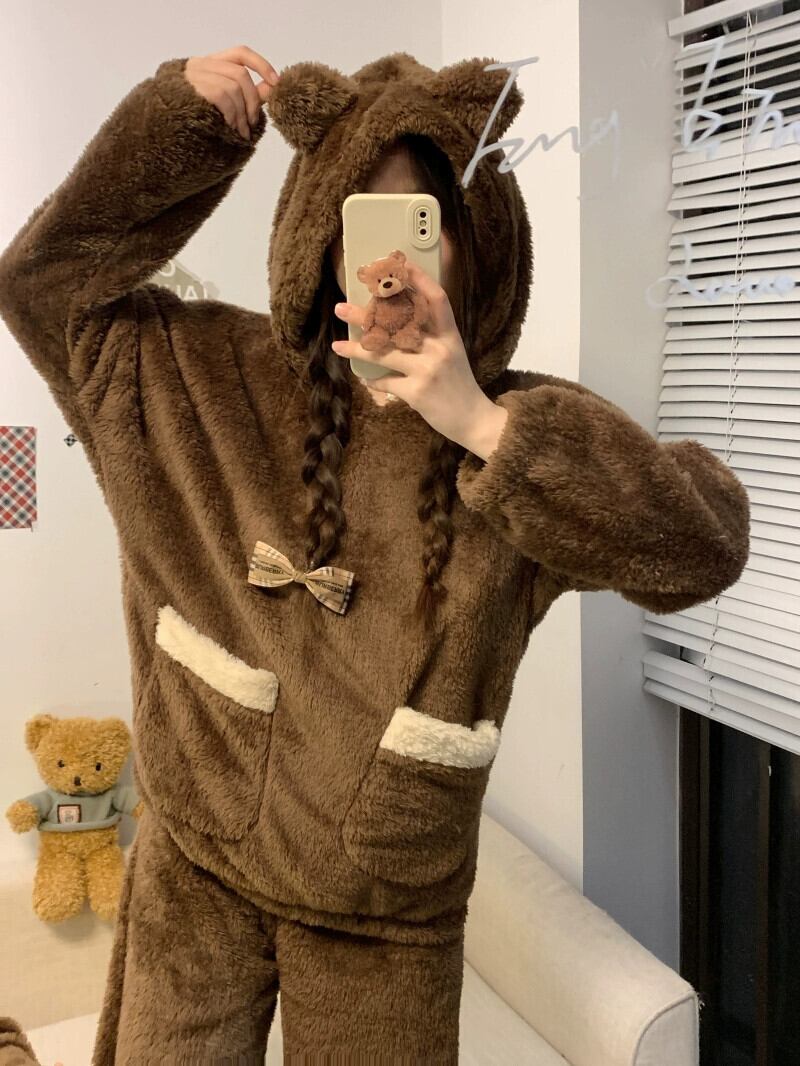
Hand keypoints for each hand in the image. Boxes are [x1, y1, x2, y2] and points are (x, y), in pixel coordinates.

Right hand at [185, 46, 279, 139]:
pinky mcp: (192, 88)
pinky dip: (233, 115)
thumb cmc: (193, 121)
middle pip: (240, 74)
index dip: (261, 65)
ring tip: (242, 132)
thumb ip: (246, 95)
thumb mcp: (223, 104)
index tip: (276, 82)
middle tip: (253, 123)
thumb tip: (271, 87)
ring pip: (234, 86)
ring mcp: (194, 75)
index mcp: (209, 65)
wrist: (161, 134)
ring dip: (243, 114)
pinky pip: (223, 96)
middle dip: (253, 100)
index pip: (239, 53)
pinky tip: (232, 130)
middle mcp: (200, 65)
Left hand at [331, 259, 502, 451]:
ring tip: (337, 345)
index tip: (399, 264)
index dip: (419, 279)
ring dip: (357, 348)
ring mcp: (428, 370)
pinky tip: (364, 378)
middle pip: (398, 324)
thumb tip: (397, 321)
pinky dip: (373, 381)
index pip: (437, 299)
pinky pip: (386, 382)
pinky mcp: (417, 392)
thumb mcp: (452, 354)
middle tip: (341, 307)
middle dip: (366, 315)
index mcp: (450, 335)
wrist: (473, 419)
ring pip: (384, 353)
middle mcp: (439, 348)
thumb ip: (431, 337)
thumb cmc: (459, 385)